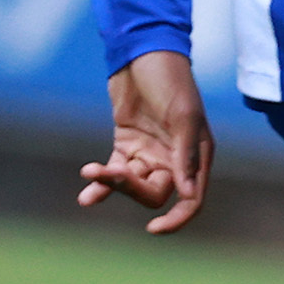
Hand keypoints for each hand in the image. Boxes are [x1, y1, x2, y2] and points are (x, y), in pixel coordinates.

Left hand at [79, 50, 214, 233]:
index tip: (154, 229)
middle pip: (155, 193)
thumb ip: (185, 155)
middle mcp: (175, 159)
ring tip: (90, 171)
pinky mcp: (126, 146)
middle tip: (110, 173)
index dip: (177, 217)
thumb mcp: (182, 116)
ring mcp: (149, 154)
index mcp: (197, 155)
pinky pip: (114, 173)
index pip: (192, 198)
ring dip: (110, 182)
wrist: (142, 54)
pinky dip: (99, 183)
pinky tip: (86, 193)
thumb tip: (187, 194)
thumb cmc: (170, 81)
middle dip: (131, 189)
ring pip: (131, 185)